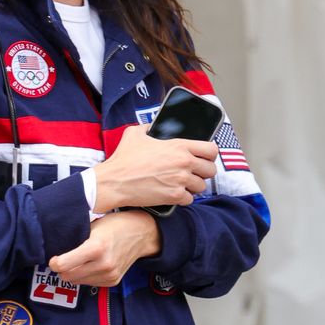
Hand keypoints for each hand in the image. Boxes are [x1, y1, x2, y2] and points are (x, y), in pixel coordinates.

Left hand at [49, 209, 160, 286]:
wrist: (141, 234)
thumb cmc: (114, 225)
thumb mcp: (94, 225)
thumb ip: (76, 239)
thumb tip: (56, 249)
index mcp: (96, 247)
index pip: (63, 265)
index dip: (54, 262)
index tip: (54, 258)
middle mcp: (103, 264)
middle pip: (67, 276)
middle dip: (62, 269)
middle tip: (64, 259)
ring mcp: (109, 275)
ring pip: (77, 282)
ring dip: (74, 273)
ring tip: (79, 260)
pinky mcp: (113, 281)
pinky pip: (89, 283)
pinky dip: (86, 276)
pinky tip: (91, 264)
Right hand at [93, 124, 217, 213]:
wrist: (114, 182)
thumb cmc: (123, 159)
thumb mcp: (135, 133)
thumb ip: (149, 126)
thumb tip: (153, 125)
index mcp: (179, 146)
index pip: (211, 149)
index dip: (210, 154)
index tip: (204, 157)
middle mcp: (184, 163)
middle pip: (211, 170)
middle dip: (204, 172)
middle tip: (194, 173)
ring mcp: (180, 181)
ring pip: (201, 186)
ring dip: (193, 186)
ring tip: (182, 184)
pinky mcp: (174, 196)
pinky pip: (189, 200)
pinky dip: (183, 198)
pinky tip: (174, 193)